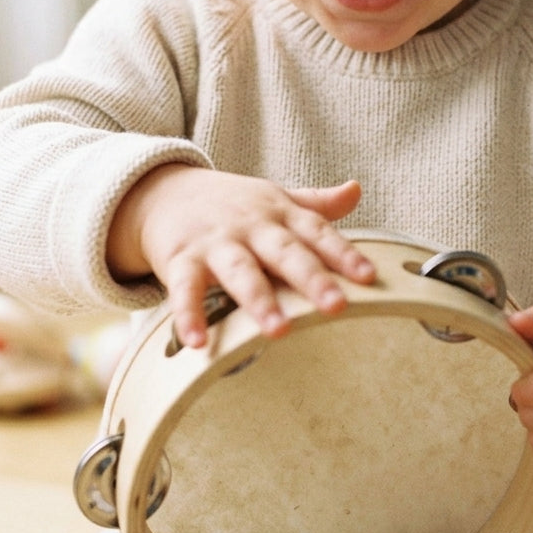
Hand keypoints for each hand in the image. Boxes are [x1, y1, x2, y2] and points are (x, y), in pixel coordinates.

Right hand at [106, 166, 375, 347]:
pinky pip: (184, 290)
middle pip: (284, 252)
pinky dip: (189, 315)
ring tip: (278, 330)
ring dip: (259, 300)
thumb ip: (316, 203)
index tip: (367, 276)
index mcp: (279, 213)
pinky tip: (198, 342)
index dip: (343, 253)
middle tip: (336, 306)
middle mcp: (251, 227)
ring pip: (240, 272)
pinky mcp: (181, 260)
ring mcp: (215, 243)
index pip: (316, 232)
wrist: (165, 192)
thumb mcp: (275, 198)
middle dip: (311, 278)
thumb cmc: (233, 205)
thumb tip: (357, 190)